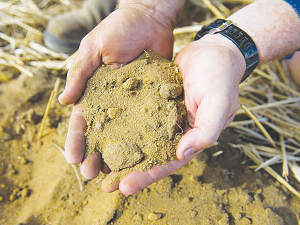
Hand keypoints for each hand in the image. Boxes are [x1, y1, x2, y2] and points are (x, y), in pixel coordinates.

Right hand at [59, 7, 173, 180]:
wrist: (149, 18)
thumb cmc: (118, 29)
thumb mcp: (93, 49)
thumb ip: (79, 75)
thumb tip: (63, 102)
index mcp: (94, 91)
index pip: (82, 120)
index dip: (77, 140)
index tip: (74, 159)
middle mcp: (113, 101)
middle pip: (103, 133)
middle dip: (96, 153)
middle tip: (93, 174)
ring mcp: (134, 101)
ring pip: (125, 133)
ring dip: (119, 153)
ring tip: (116, 173)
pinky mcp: (153, 98)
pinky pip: (149, 121)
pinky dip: (145, 138)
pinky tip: (144, 155)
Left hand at [100, 34, 246, 194]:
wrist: (213, 51)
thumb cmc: (220, 77)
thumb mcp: (218, 103)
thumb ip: (206, 130)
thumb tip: (183, 154)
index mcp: (191, 138)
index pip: (168, 163)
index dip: (147, 176)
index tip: (124, 187)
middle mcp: (174, 131)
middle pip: (149, 155)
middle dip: (127, 171)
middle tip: (104, 185)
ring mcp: (161, 116)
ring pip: (137, 138)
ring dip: (119, 151)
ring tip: (96, 163)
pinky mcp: (151, 100)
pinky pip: (133, 115)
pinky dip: (118, 124)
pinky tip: (100, 130)